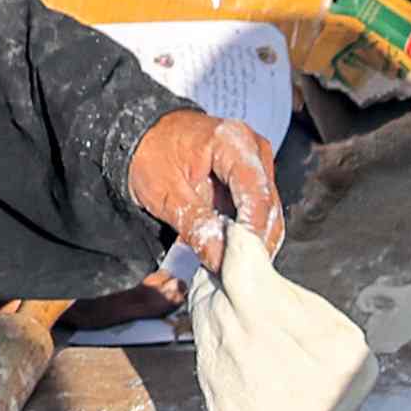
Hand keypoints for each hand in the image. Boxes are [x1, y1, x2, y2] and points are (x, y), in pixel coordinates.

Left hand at [120, 104, 283, 293]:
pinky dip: (246, 233)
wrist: (143, 136)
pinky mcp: (253, 177)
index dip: (252, 234)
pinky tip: (230, 251)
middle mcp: (254, 149)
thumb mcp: (166, 193)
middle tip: (234, 275)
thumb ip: (196, 225)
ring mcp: (257, 162)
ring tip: (230, 266)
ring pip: (268, 213)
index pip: (257, 195)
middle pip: (268, 206)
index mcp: (233, 142)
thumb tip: (221, 260)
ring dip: (252, 242)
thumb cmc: (150, 154)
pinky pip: (258, 211)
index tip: (240, 263)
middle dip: (254, 243)